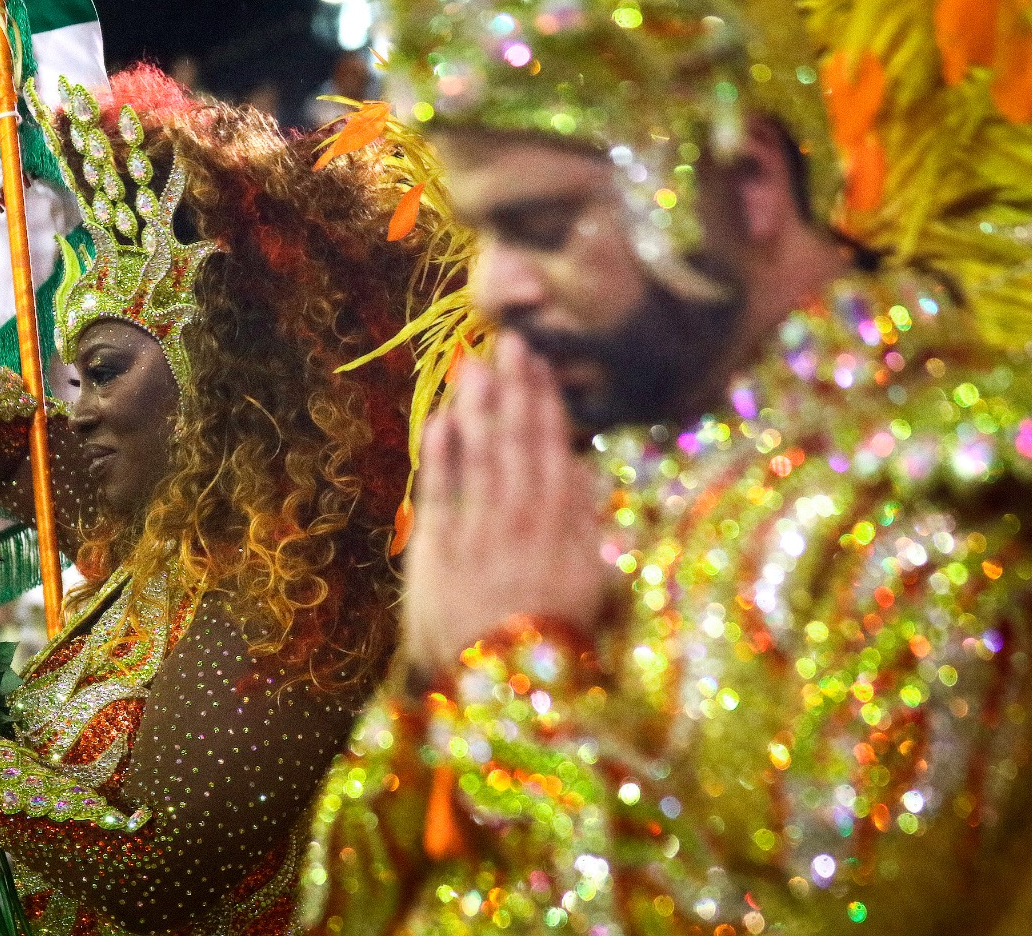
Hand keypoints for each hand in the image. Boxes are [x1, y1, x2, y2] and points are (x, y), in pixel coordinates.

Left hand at [401, 334, 610, 677]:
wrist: (508, 689)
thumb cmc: (555, 640)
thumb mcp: (593, 585)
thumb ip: (590, 528)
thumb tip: (585, 474)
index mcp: (563, 525)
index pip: (554, 449)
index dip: (547, 404)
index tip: (542, 365)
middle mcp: (522, 518)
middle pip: (518, 441)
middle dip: (515, 389)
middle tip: (511, 342)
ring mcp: (479, 530)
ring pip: (480, 455)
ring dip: (479, 407)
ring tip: (476, 365)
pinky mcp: (438, 548)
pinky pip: (440, 490)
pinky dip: (441, 453)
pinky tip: (442, 417)